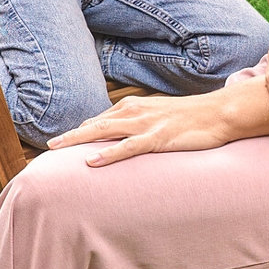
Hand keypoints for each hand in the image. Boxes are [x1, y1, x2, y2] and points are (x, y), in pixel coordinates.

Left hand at [49, 91, 235, 166]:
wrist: (219, 113)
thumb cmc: (191, 117)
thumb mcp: (159, 116)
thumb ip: (138, 124)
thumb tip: (121, 136)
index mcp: (133, 107)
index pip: (99, 120)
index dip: (80, 132)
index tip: (62, 144)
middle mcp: (135, 111)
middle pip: (94, 124)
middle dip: (70, 135)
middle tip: (48, 146)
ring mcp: (146, 124)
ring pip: (104, 132)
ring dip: (79, 140)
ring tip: (57, 149)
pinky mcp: (158, 137)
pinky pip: (128, 147)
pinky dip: (108, 154)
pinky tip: (91, 161)